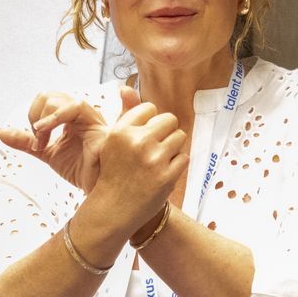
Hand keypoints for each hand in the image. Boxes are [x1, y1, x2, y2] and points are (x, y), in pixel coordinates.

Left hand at [0, 91, 109, 192]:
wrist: (97, 190)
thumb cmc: (79, 169)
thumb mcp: (46, 152)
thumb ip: (25, 141)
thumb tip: (0, 131)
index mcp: (70, 117)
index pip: (45, 99)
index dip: (33, 117)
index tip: (35, 144)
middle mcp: (81, 113)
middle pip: (49, 96)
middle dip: (35, 117)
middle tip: (38, 143)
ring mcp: (91, 116)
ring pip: (61, 99)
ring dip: (44, 120)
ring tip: (41, 140)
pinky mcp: (99, 125)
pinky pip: (77, 107)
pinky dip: (56, 116)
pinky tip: (45, 132)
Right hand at [87, 87, 187, 233]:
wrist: (114, 209)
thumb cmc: (115, 171)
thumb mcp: (113, 141)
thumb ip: (125, 114)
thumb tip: (126, 87)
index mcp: (121, 131)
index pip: (150, 108)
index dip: (150, 122)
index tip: (143, 136)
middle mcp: (137, 142)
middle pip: (169, 119)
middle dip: (166, 132)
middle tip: (155, 148)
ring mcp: (153, 159)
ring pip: (179, 137)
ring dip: (173, 148)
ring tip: (158, 161)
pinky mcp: (167, 176)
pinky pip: (184, 157)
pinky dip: (177, 165)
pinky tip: (162, 173)